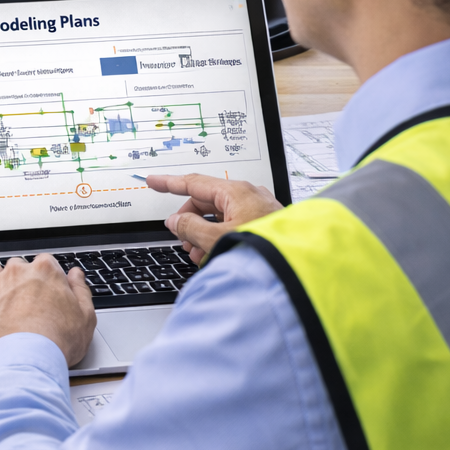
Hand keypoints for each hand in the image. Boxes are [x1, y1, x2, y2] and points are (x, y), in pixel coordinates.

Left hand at [0, 255, 95, 365]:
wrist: (26, 360)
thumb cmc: (57, 341)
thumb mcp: (85, 317)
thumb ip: (80, 290)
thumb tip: (76, 275)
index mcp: (44, 271)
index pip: (44, 263)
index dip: (46, 278)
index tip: (46, 291)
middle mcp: (16, 272)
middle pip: (17, 267)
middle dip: (20, 281)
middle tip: (26, 303)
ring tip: (2, 303)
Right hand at [146, 173, 282, 263]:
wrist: (297, 267)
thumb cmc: (265, 249)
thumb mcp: (216, 238)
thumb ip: (190, 227)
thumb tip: (176, 221)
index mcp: (237, 192)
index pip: (194, 183)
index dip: (169, 183)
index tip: (153, 181)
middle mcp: (249, 196)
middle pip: (206, 202)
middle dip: (189, 220)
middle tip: (180, 237)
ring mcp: (258, 209)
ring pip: (220, 215)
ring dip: (203, 232)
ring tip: (198, 253)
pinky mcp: (265, 223)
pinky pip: (234, 223)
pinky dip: (219, 235)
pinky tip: (215, 254)